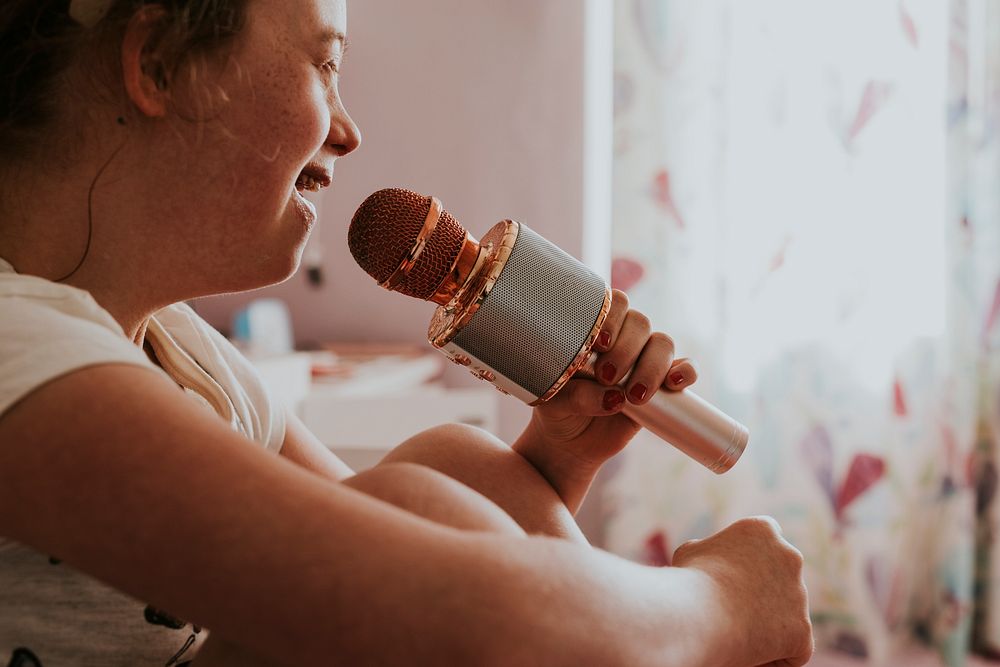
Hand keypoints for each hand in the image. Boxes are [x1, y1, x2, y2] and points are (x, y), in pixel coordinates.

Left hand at [512, 289, 695, 509]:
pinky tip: (674, 384)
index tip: (599, 344)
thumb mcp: (555, 403)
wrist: (569, 442)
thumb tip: (614, 396)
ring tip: (633, 396)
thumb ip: (578, 395)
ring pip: (662, 344)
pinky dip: (685, 372)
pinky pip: (685, 369)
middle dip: (626, 350)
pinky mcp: (662, 385)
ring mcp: (644, 360)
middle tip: (606, 377)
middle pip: (640, 323)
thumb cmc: (557, 411)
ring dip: (652, 366)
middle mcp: (622, 339)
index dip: (612, 317)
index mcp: (594, 330)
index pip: (613, 304)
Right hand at [672, 517, 813, 666]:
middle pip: (782, 579)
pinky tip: (750, 655)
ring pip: (787, 615)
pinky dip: (775, 656)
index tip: (738, 577)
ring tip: (734, 633)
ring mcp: (799, 594)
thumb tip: (712, 561)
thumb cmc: (688, 581)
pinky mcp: (802, 629)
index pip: (768, 542)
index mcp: (762, 530)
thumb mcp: (692, 552)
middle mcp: (789, 556)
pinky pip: (794, 648)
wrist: (697, 613)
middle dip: (765, 594)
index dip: (754, 561)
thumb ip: (712, 552)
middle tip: (735, 611)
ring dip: (767, 625)